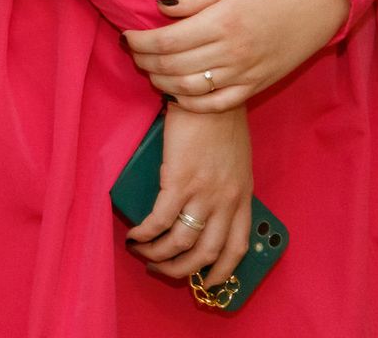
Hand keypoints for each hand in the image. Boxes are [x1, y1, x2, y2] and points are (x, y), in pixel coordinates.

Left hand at [124, 0, 350, 110]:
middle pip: (173, 66)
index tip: (127, 37)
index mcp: (222, 23)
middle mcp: (232, 52)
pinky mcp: (256, 87)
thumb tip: (160, 7)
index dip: (140, 42)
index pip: (167, 41)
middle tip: (133, 54)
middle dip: (145, 62)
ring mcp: (245, 74)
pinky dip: (192, 103)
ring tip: (150, 72)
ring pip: (190, 89)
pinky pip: (218, 104)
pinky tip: (176, 95)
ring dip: (162, 83)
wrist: (313, 6)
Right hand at [126, 103, 252, 288]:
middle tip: (161, 271)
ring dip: (159, 256)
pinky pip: (160, 220)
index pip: (236, 247)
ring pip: (182, 242)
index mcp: (242, 197)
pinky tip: (134, 234)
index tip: (206, 283)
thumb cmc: (220, 122)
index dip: (220, 271)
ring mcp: (204, 193)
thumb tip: (199, 207)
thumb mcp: (235, 161)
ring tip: (142, 254)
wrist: (209, 94)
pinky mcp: (179, 181)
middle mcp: (226, 201)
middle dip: (181, 270)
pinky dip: (145, 233)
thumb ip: (224, 187)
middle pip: (206, 252)